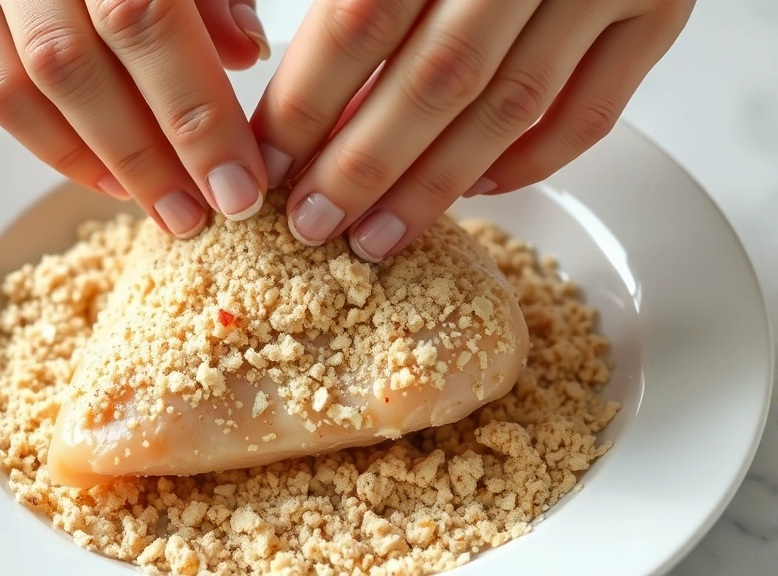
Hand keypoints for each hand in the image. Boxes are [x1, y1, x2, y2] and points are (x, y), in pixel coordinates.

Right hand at [0, 0, 271, 238]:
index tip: (238, 185)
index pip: (144, 18)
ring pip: (10, 85)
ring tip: (152, 203)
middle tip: (198, 216)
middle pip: (71, 65)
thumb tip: (244, 53)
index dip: (193, 114)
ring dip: (87, 160)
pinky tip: (99, 170)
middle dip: (143, 156)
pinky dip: (41, 139)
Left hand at [252, 0, 693, 260]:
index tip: (270, 164)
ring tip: (375, 237)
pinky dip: (531, 164)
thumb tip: (291, 90)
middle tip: (311, 222)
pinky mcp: (659, 9)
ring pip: (510, 110)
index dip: (308, 104)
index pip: (359, 22)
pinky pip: (592, 114)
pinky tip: (474, 191)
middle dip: (363, 167)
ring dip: (435, 188)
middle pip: (435, 81)